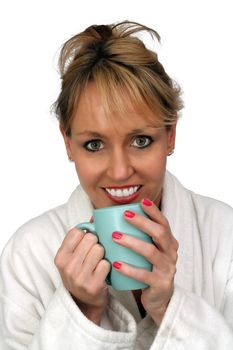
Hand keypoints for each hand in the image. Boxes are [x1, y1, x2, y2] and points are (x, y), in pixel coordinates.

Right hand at [54, 227, 110, 324]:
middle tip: (94, 255)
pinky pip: (106, 263)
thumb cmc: (80, 274)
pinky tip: (103, 273)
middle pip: (91, 238)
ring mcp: (79, 277)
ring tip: (98, 263)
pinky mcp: (93, 285)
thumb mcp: (72, 257)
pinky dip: (108, 266)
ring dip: (103, 255)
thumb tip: (95, 215)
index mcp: (60, 257)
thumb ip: (80, 237)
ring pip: (99, 249)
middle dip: (96, 244)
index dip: (86, 235)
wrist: (83, 303)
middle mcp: (67, 267)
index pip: (77, 232)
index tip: (86, 244)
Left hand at [112, 198, 178, 325]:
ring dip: (132, 242)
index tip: (141, 201)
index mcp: (169, 242)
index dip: (154, 211)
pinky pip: (144, 275)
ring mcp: (167, 268)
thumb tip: (102, 220)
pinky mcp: (160, 284)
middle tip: (124, 215)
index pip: (163, 223)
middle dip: (142, 222)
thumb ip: (135, 236)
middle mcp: (171, 253)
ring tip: (114, 236)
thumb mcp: (146, 251)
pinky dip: (129, 269)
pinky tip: (116, 264)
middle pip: (159, 233)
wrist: (159, 298)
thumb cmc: (147, 268)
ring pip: (150, 252)